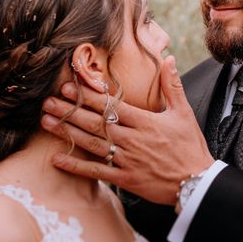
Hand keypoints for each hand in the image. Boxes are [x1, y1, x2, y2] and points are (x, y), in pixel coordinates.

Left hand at [40, 55, 214, 204]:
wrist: (196, 182)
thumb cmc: (190, 146)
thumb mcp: (184, 113)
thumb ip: (172, 86)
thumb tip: (168, 59)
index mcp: (145, 122)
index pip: (111, 106)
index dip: (88, 96)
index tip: (68, 86)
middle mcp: (132, 139)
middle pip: (95, 123)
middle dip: (70, 111)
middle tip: (47, 102)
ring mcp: (127, 160)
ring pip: (92, 144)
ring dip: (68, 132)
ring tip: (46, 122)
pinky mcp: (126, 179)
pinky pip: (97, 171)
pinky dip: (77, 165)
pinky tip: (57, 159)